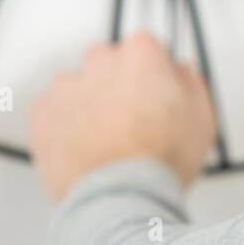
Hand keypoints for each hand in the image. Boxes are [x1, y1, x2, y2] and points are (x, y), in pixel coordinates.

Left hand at [29, 32, 216, 202]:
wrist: (119, 196)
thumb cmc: (157, 160)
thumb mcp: (202, 117)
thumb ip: (189, 82)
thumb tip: (179, 74)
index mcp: (141, 55)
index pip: (146, 48)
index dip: (153, 74)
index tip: (155, 93)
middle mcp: (100, 63)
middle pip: (108, 63)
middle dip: (117, 85)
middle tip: (131, 120)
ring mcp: (67, 87)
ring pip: (79, 87)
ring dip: (89, 105)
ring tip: (106, 140)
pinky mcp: (41, 114)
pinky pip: (52, 112)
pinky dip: (64, 126)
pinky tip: (85, 148)